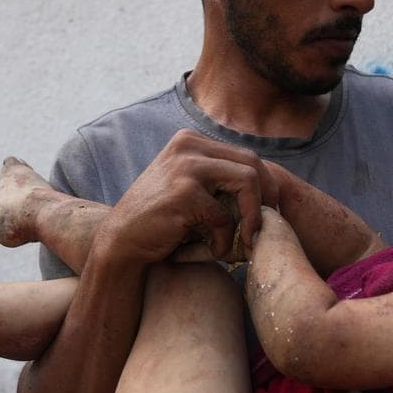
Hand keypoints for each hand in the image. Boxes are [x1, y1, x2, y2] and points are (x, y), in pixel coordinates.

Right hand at [97, 130, 278, 264]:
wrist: (122, 242)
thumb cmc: (163, 221)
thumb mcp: (191, 187)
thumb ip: (219, 179)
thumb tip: (270, 186)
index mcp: (191, 141)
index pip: (245, 156)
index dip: (265, 185)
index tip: (268, 212)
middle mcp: (188, 145)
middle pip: (252, 163)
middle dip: (266, 198)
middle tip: (265, 227)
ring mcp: (185, 166)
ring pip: (247, 182)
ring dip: (252, 217)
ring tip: (246, 242)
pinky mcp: (184, 193)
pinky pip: (224, 216)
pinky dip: (225, 239)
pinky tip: (214, 251)